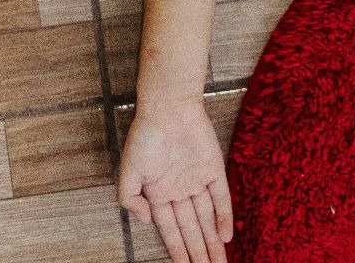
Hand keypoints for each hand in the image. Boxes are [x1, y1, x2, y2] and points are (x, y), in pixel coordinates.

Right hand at [118, 97, 232, 262]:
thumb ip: (130, 199)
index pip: (170, 230)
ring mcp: (197, 180)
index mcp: (158, 193)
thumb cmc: (145, 136)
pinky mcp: (214, 169)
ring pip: (207, 218)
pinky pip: (221, 198)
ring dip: (212, 241)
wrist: (168, 107)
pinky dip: (224, 217)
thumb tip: (142, 221)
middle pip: (191, 229)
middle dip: (198, 253)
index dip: (178, 250)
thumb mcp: (128, 170)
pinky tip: (226, 236)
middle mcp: (179, 190)